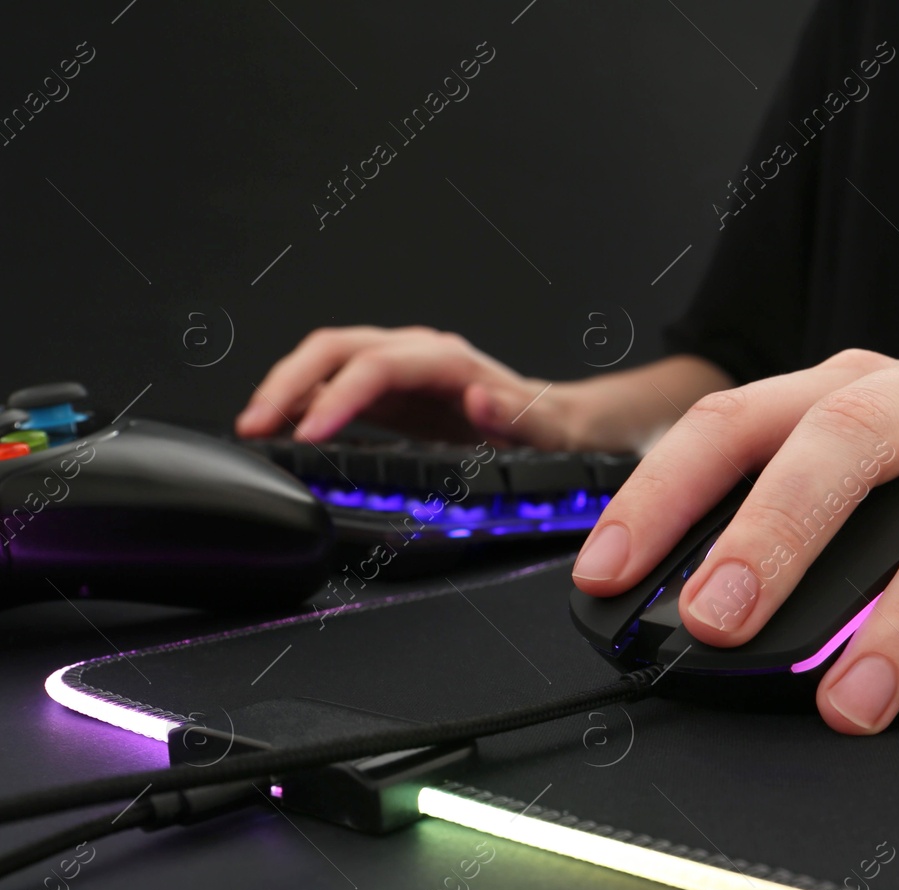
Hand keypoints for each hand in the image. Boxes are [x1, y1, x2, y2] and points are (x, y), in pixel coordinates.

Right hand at [235, 326, 566, 444]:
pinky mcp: (385, 392)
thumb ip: (516, 419)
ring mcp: (396, 369)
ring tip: (252, 427)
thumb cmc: (543, 427)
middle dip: (288, 382)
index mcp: (447, 360)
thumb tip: (481, 401)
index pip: (376, 366)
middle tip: (255, 424)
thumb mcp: (543, 431)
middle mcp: (415, 354)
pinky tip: (277, 429)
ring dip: (284, 391)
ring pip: (323, 362)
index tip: (309, 433)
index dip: (337, 396)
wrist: (548, 423)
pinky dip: (299, 405)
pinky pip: (330, 386)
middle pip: (334, 349)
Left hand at [571, 341, 898, 733]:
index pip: (739, 420)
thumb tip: (691, 623)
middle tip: (721, 620)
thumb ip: (793, 537)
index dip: (664, 495)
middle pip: (848, 441)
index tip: (610, 574)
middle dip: (774, 534)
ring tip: (855, 701)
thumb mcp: (873, 491)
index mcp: (859, 384)